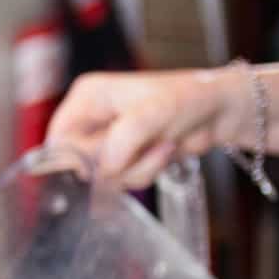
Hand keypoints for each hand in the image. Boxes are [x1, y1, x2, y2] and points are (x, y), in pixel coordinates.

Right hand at [46, 67, 251, 188]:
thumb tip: (102, 169)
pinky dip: (145, 172)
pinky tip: (163, 152)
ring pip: (102, 175)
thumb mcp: (153, 112)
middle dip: (115, 163)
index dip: (77, 157)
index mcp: (86, 97)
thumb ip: (121, 139)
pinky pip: (121, 181)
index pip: (58, 139)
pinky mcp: (123, 157)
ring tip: (161, 146)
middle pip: (79, 162)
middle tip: (146, 145)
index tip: (105, 160)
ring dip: (136, 168)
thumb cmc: (188, 98)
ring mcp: (107, 140)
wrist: (220, 111)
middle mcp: (91, 118)